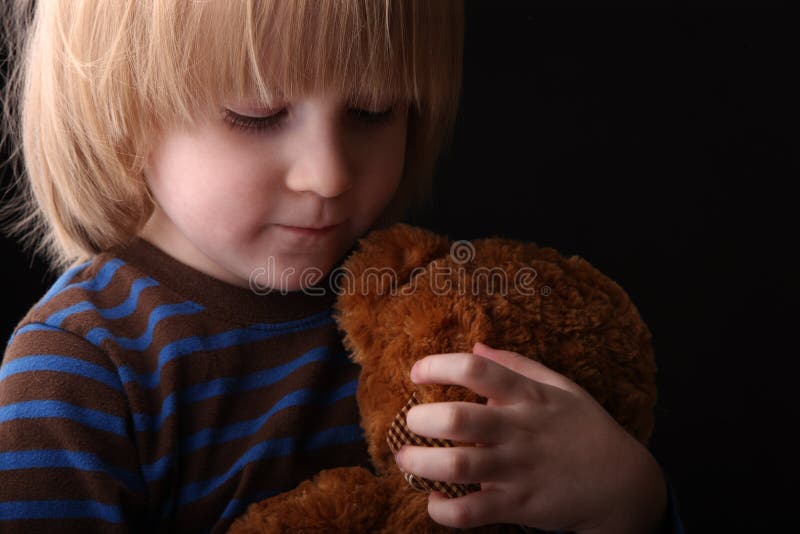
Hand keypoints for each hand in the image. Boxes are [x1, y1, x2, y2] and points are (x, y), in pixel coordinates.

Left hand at [394, 341, 667, 532]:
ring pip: (458, 466)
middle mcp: (519, 430)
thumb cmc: (586, 429)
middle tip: (410, 421)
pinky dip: (444, 511)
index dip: (438, 366)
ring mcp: (518, 469)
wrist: (623, 484)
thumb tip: (477, 346)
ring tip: (405, 458)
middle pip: (459, 419)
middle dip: (422, 419)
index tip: (416, 373)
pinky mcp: (519, 505)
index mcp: (528, 397)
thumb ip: (517, 366)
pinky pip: (471, 512)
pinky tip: (435, 501)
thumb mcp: (561, 387)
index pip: (477, 371)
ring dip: (422, 463)